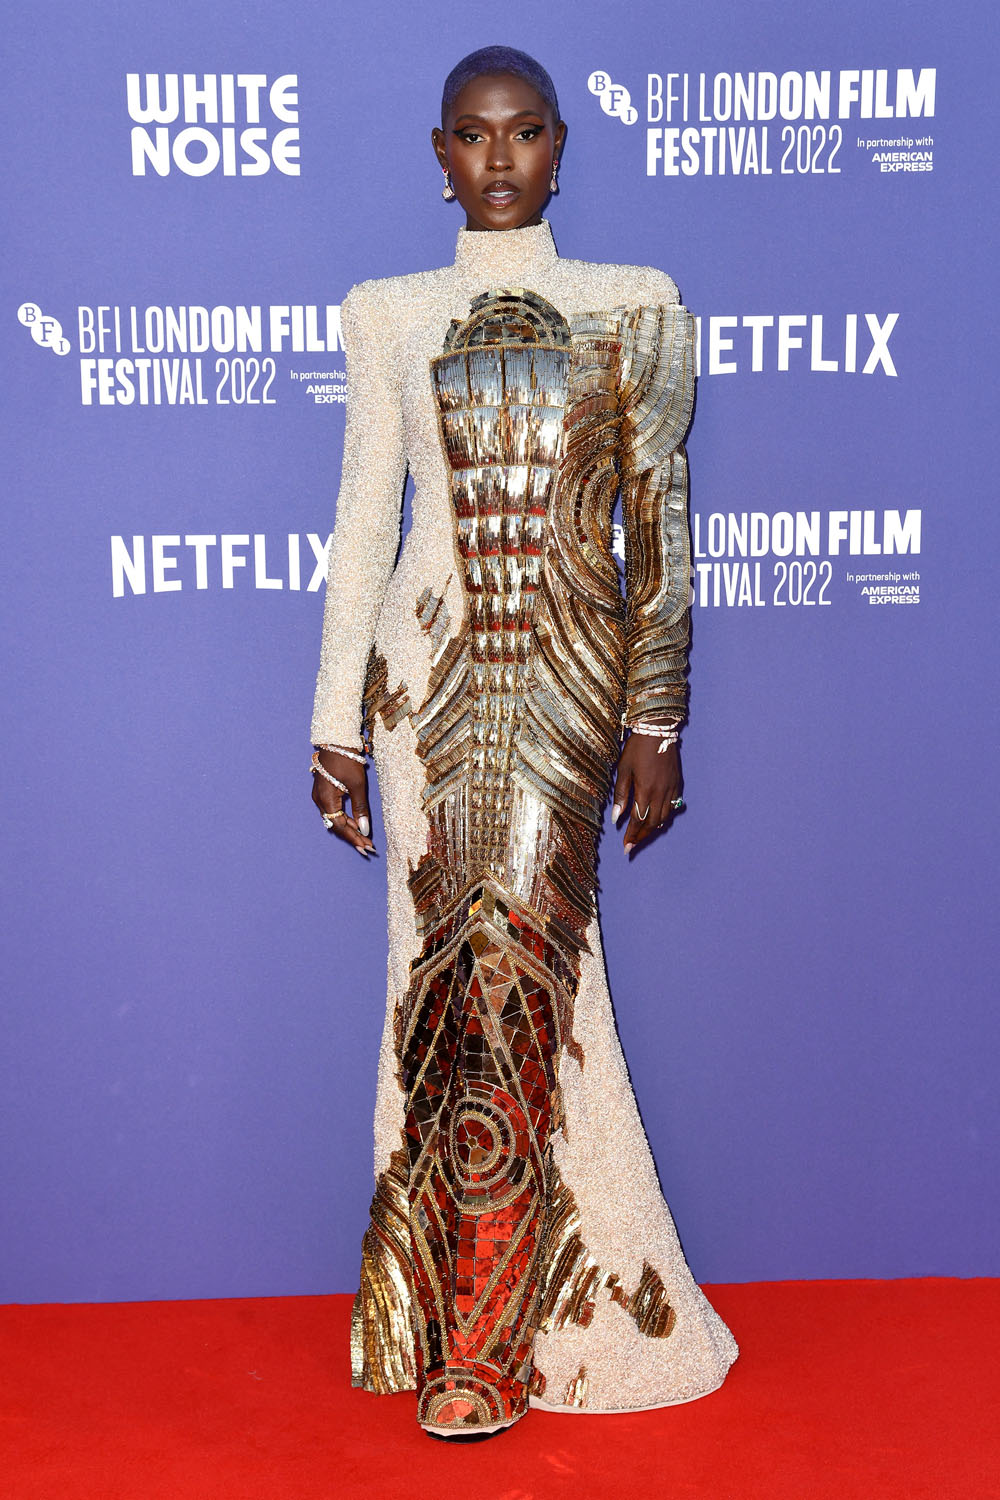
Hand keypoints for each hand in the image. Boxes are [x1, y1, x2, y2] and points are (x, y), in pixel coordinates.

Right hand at [311, 748, 376, 856]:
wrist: (335, 740)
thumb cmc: (347, 760)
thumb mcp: (357, 784)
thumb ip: (360, 808)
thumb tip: (364, 829)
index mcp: (326, 800)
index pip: (340, 826)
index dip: (353, 838)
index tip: (366, 847)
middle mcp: (319, 801)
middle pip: (336, 825)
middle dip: (352, 837)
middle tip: (367, 848)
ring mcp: (320, 796)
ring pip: (334, 819)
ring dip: (349, 829)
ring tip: (364, 839)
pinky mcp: (324, 792)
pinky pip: (333, 811)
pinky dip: (344, 818)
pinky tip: (355, 824)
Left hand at [611, 735, 682, 855]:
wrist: (658, 730)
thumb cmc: (637, 748)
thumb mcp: (623, 770)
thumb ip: (621, 795)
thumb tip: (616, 818)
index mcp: (645, 790)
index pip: (638, 821)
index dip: (631, 836)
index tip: (625, 847)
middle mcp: (661, 793)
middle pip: (652, 823)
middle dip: (642, 837)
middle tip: (632, 846)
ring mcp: (671, 789)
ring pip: (664, 817)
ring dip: (653, 829)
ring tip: (642, 836)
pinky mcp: (677, 783)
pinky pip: (672, 807)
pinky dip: (664, 817)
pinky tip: (657, 820)